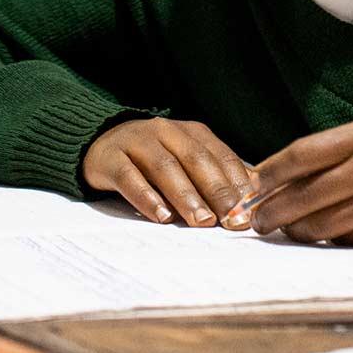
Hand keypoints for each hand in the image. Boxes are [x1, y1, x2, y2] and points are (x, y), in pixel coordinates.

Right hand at [81, 118, 254, 228]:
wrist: (99, 143)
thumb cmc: (153, 160)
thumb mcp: (186, 162)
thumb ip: (216, 176)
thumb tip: (253, 200)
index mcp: (192, 132)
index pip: (221, 156)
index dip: (238, 184)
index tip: (250, 212)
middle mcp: (166, 131)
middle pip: (196, 160)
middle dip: (217, 190)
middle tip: (232, 219)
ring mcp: (136, 142)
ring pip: (165, 167)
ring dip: (186, 195)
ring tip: (201, 221)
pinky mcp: (111, 158)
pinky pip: (128, 176)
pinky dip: (146, 196)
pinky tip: (160, 216)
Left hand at [247, 121, 352, 246]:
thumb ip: (328, 154)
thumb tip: (274, 178)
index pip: (301, 155)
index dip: (269, 173)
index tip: (251, 185)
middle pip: (304, 195)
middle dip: (271, 210)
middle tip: (255, 219)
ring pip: (319, 225)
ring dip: (295, 230)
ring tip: (285, 228)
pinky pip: (344, 239)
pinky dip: (327, 238)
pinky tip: (320, 233)